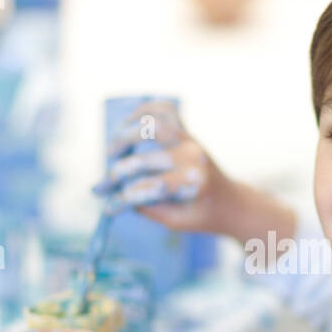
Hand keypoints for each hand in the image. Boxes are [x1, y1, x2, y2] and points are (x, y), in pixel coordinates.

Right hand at [92, 97, 236, 233]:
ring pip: (153, 124)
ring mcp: (190, 140)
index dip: (124, 200)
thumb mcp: (174, 221)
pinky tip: (126, 124)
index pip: (150, 189)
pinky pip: (164, 110)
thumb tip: (112, 194)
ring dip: (125, 135)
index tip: (107, 208)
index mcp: (194, 184)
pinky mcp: (187, 131)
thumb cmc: (200, 214)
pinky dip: (143, 111)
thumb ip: (145, 207)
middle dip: (117, 174)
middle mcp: (193, 157)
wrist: (229, 200)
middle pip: (145, 159)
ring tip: (111, 151)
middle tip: (102, 185)